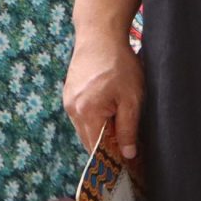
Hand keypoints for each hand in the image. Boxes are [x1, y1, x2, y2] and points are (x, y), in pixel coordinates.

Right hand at [62, 30, 143, 158]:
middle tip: (129, 151)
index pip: (98, 149)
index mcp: (87, 113)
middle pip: (89, 141)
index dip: (114, 159)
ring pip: (84, 129)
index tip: (130, 165)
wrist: (100, 35)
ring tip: (121, 129)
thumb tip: (128, 154)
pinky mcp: (69, 92)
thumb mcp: (131, 98)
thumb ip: (128, 129)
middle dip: (107, 148)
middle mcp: (72, 109)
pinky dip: (94, 120)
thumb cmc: (119, 65)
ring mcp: (68, 100)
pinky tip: (109, 113)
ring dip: (100, 133)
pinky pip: (81, 116)